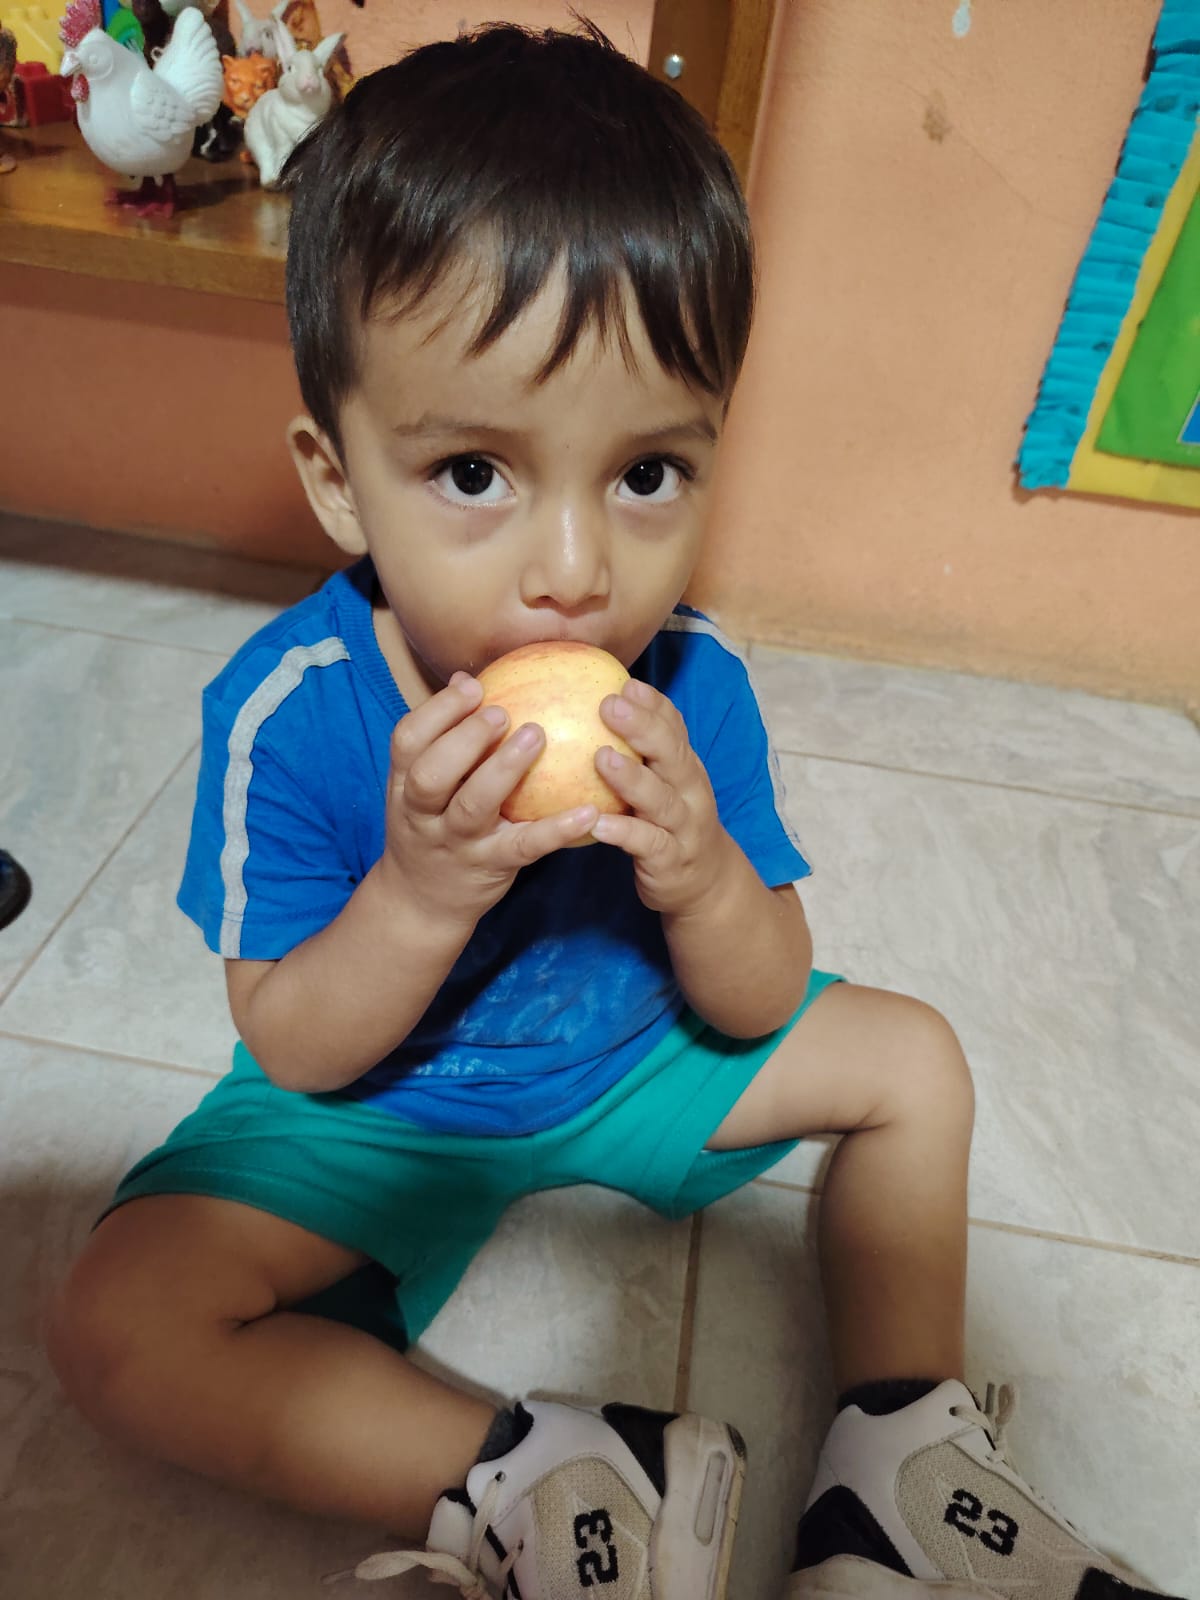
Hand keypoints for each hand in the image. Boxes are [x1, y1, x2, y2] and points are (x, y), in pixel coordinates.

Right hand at [380, 673, 597, 928]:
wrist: (421, 903)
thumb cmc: (432, 827)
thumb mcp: (422, 787)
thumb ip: (441, 739)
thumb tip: (466, 677)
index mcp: (405, 785)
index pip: (407, 741)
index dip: (437, 711)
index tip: (472, 685)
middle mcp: (424, 813)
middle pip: (432, 774)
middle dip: (464, 738)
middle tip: (501, 711)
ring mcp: (456, 843)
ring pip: (473, 807)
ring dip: (504, 769)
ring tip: (536, 736)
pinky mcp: (491, 867)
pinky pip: (525, 846)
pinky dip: (556, 829)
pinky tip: (588, 811)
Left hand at [592, 679, 730, 915]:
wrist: (706, 885)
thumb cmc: (670, 825)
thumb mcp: (665, 785)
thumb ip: (642, 754)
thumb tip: (603, 706)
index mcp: (685, 769)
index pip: (674, 729)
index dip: (653, 705)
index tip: (625, 683)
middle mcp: (690, 793)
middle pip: (671, 755)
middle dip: (643, 728)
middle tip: (609, 705)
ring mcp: (684, 828)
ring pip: (661, 800)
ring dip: (632, 778)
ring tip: (601, 758)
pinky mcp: (671, 862)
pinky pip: (647, 844)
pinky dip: (624, 833)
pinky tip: (597, 824)